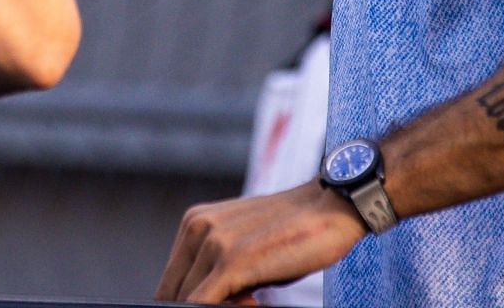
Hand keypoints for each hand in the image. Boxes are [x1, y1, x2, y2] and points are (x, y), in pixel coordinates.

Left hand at [156, 182, 365, 303]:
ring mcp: (214, 243)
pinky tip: (257, 303)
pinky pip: (204, 306)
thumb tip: (202, 304)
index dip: (186, 305)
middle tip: (246, 301)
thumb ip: (217, 270)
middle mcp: (197, 227)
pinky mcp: (233, 261)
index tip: (219, 305)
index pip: (171, 283)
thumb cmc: (294, 232)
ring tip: (255, 299)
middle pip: (174, 294)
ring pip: (188, 302)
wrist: (333, 205)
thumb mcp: (245, 247)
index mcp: (195, 222)